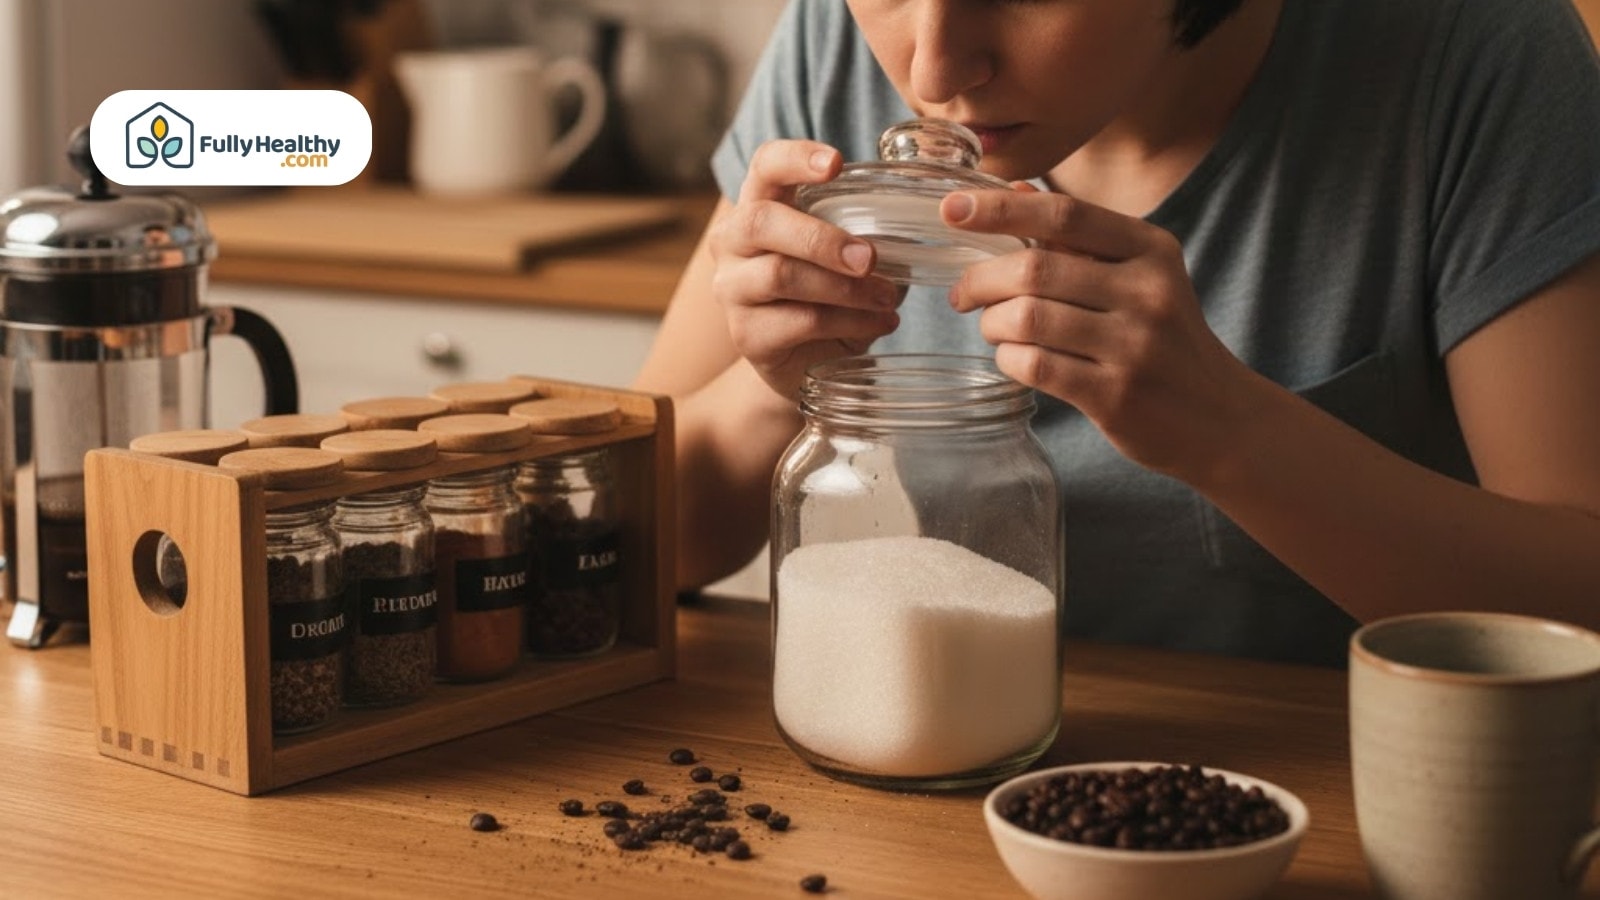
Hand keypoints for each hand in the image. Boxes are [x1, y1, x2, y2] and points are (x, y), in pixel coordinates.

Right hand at [709, 139, 903, 399]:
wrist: (806, 363)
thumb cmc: (828, 294)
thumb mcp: (843, 253)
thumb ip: (863, 228)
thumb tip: (923, 212)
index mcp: (758, 206)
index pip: (765, 166)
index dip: (795, 158)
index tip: (836, 163)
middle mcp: (732, 243)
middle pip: (761, 221)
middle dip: (822, 238)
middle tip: (870, 258)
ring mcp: (731, 290)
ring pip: (782, 275)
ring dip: (846, 288)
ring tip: (888, 298)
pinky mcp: (746, 336)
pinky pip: (801, 321)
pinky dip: (850, 321)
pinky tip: (880, 323)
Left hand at [943, 186, 1262, 480]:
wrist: (1219, 418)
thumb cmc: (1164, 340)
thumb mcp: (1139, 277)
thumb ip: (1076, 237)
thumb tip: (1013, 190)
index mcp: (1152, 250)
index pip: (1064, 213)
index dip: (1000, 208)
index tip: (951, 208)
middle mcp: (1148, 292)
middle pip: (1034, 268)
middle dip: (981, 279)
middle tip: (962, 293)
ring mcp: (1134, 346)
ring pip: (1026, 318)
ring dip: (992, 323)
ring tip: (994, 329)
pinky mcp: (1115, 395)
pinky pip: (1034, 365)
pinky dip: (1009, 359)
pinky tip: (1014, 358)